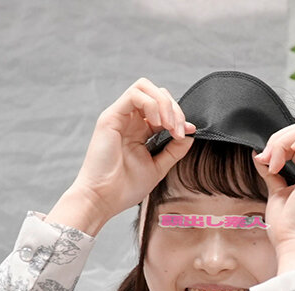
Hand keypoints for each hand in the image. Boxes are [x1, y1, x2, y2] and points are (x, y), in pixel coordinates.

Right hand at [47, 78, 194, 232]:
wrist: (104, 199)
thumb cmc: (125, 187)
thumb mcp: (159, 166)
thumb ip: (175, 150)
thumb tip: (190, 134)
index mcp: (140, 131)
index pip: (162, 108)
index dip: (179, 116)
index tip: (188, 132)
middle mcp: (129, 121)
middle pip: (156, 93)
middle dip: (174, 108)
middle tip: (179, 131)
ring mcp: (119, 117)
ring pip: (145, 87)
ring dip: (164, 104)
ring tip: (169, 126)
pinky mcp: (110, 117)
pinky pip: (134, 94)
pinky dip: (151, 104)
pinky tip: (157, 123)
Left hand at [252, 121, 294, 272]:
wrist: (294, 243)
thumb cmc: (287, 226)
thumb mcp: (277, 192)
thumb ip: (272, 173)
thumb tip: (260, 156)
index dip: (280, 143)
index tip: (265, 161)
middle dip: (279, 138)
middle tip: (265, 159)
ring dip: (283, 140)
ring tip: (271, 162)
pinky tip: (285, 151)